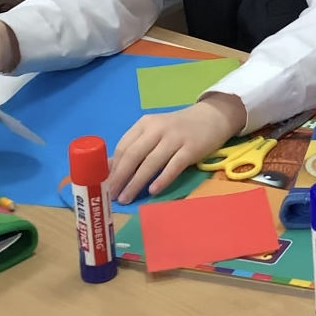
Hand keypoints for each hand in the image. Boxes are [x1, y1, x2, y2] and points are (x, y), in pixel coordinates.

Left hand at [108, 92, 246, 202]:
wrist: (212, 117)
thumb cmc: (177, 129)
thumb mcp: (153, 132)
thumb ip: (134, 148)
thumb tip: (108, 169)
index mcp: (145, 124)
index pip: (123, 146)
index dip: (113, 168)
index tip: (103, 186)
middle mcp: (158, 128)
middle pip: (134, 154)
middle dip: (120, 177)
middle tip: (112, 196)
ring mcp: (176, 137)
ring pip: (151, 162)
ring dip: (136, 182)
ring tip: (126, 199)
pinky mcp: (191, 148)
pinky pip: (174, 165)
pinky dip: (162, 179)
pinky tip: (152, 191)